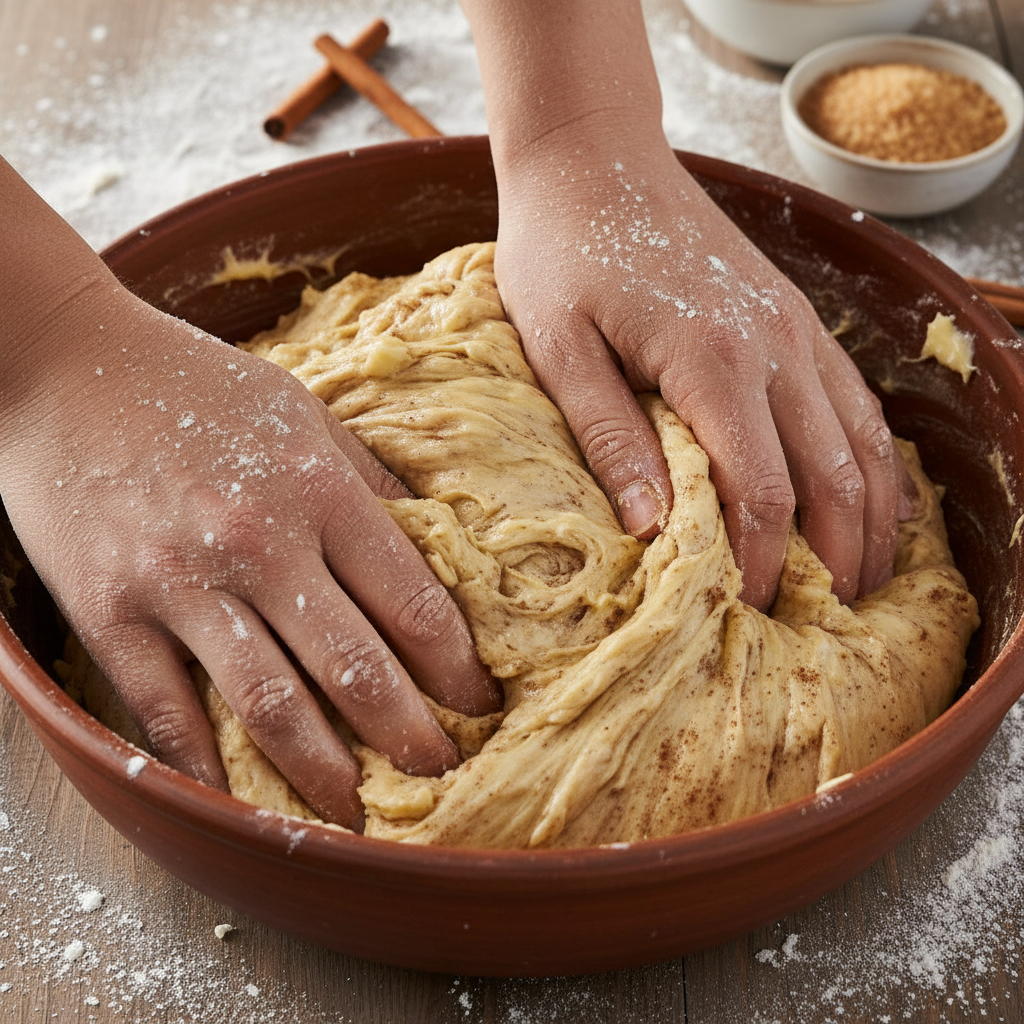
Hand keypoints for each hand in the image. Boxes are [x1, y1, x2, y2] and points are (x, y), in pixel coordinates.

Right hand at [0, 284, 499, 829]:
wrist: (62, 363)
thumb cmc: (198, 386)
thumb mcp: (304, 412)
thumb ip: (369, 482)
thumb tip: (434, 543)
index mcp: (320, 492)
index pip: (414, 604)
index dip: (458, 669)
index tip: (479, 705)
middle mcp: (260, 543)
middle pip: (356, 668)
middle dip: (410, 738)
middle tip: (441, 777)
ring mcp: (181, 582)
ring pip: (271, 706)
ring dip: (323, 775)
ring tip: (356, 815)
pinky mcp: (110, 611)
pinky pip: (168, 710)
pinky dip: (208, 766)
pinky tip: (243, 800)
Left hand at [493, 139, 904, 609]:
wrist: (595, 159)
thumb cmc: (563, 252)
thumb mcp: (558, 349)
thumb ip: (610, 437)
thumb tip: (653, 531)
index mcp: (714, 360)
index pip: (764, 494)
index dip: (763, 564)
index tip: (747, 612)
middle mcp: (776, 347)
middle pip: (836, 480)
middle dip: (834, 560)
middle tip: (820, 625)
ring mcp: (796, 329)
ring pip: (864, 445)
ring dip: (870, 521)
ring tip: (859, 586)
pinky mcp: (796, 319)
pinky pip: (857, 403)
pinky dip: (873, 463)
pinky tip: (870, 503)